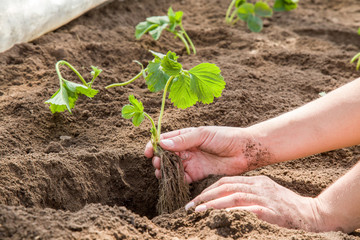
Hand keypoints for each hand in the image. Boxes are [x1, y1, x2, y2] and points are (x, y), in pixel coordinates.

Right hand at [145, 126, 255, 183]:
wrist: (244, 151)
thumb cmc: (225, 137)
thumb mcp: (203, 134)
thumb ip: (184, 139)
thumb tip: (162, 143)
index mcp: (186, 136)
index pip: (165, 139)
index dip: (154, 145)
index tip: (148, 152)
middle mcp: (186, 149)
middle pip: (166, 155)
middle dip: (158, 159)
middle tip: (157, 163)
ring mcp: (191, 162)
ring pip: (172, 167)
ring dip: (164, 171)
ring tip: (161, 173)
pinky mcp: (197, 174)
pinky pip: (182, 179)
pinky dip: (175, 180)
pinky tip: (172, 181)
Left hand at [185, 175, 321, 231]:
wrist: (312, 214)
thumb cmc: (286, 207)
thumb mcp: (265, 195)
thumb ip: (247, 195)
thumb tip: (225, 201)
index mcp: (256, 181)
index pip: (227, 181)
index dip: (209, 190)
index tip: (196, 199)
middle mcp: (258, 186)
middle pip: (226, 186)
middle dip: (205, 195)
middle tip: (190, 206)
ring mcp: (265, 197)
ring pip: (234, 195)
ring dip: (214, 203)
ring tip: (198, 210)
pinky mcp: (270, 210)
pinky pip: (248, 209)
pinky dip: (232, 211)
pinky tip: (220, 216)